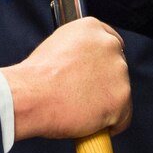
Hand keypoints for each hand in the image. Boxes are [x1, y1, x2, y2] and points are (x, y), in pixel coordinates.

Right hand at [3, 17, 130, 140]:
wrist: (30, 97)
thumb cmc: (34, 78)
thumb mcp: (54, 46)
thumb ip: (76, 51)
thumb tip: (82, 66)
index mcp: (91, 27)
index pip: (109, 43)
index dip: (101, 64)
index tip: (95, 75)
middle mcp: (109, 45)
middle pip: (116, 69)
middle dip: (103, 84)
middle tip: (81, 95)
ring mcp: (118, 72)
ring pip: (120, 93)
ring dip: (104, 104)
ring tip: (79, 109)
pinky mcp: (121, 99)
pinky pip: (123, 118)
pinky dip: (110, 125)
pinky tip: (91, 124)